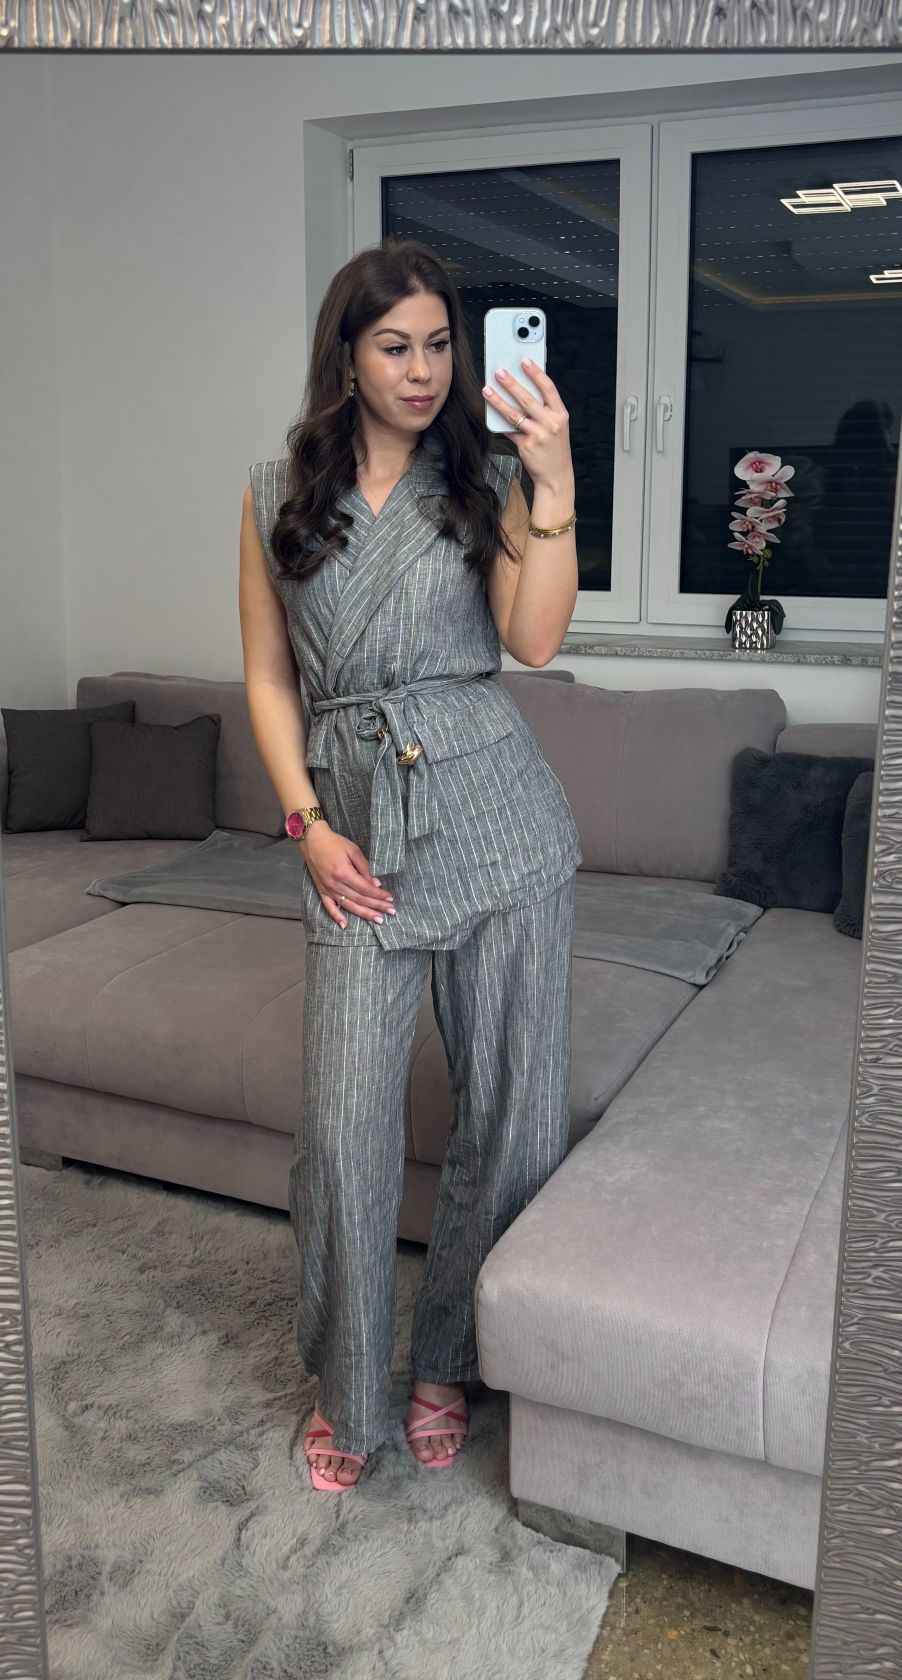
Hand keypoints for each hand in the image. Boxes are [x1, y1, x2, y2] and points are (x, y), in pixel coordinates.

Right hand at [298, 823, 394, 929]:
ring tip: (378, 919)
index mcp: (344, 873)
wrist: (312, 840)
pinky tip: (345, 925)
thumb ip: (365, 868)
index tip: (390, 898)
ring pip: (349, 905)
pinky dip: (336, 917)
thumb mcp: (353, 851)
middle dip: (377, 906)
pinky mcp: (321, 890)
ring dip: (364, 914)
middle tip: (391, 911)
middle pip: (360, 899)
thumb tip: (376, 884)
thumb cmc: (334, 843)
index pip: (365, 888)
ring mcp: (327, 889)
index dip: (379, 895)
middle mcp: (335, 884)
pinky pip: (329, 907)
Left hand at [483, 358, 572, 489]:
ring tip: (487, 390)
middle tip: (498, 372)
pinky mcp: (526, 446)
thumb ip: (544, 411)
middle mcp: (551, 423)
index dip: (536, 373)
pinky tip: (491, 414)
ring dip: (498, 400)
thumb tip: (520, 391)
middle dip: (511, 383)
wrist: (556, 476)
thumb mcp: (556, 427)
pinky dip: (501, 423)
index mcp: (561, 414)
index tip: (524, 361)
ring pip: (514, 414)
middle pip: (528, 398)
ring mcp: (539, 435)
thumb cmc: (554, 448)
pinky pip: (510, 431)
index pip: (548, 388)